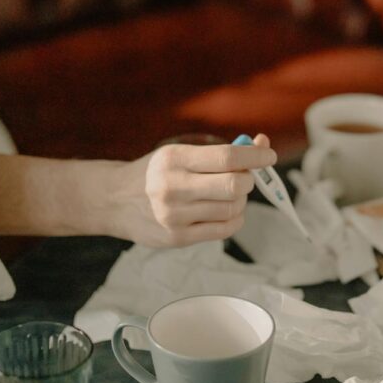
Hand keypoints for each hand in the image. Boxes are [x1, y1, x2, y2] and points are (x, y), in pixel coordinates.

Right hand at [111, 134, 275, 246]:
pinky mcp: (177, 238)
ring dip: (241, 200)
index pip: (226, 156)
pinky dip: (234, 218)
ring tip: (230, 194)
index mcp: (175, 159)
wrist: (114, 200)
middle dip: (249, 180)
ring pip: (232, 209)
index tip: (268, 155)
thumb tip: (261, 144)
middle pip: (234, 186)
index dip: (255, 156)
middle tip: (245, 177)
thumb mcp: (180, 153)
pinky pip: (223, 230)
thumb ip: (220, 152)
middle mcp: (173, 187)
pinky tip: (225, 211)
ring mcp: (174, 215)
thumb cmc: (155, 173)